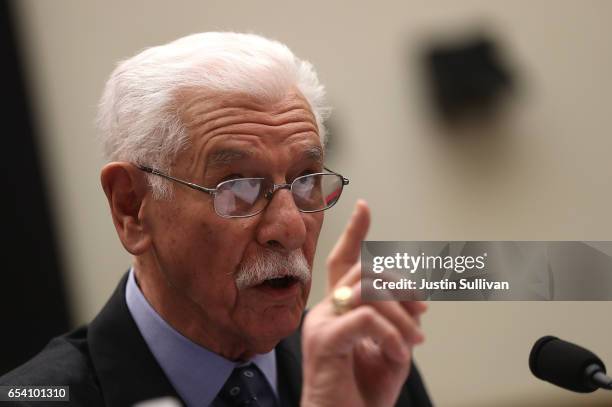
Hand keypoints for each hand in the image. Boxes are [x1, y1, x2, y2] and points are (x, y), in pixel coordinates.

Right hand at [301, 200, 426, 406]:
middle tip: (423, 306)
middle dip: (401, 283)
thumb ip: (398, 319)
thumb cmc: (363, 394)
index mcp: (338, 310)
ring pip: (368, 290)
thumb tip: (412, 299)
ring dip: (402, 315)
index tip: (365, 207)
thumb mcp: (391, 349)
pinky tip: (399, 352)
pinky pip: (366, 318)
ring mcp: (321, 324)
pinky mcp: (324, 342)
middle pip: (364, 271)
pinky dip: (392, 334)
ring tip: (414, 342)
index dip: (354, 233)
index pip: (344, 262)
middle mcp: (324, 310)